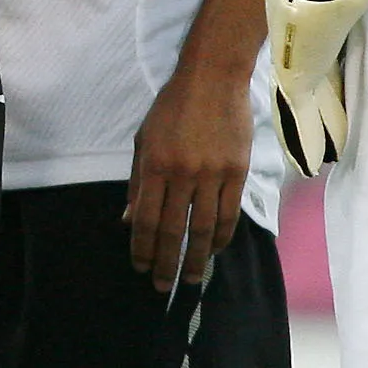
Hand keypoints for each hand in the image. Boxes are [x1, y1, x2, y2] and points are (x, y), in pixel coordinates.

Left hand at [125, 61, 253, 291]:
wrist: (212, 79)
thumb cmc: (171, 109)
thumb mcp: (143, 140)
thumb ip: (137, 182)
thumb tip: (130, 221)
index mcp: (155, 166)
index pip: (146, 219)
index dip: (142, 248)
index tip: (140, 268)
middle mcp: (182, 174)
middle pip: (174, 230)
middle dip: (167, 263)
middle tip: (163, 288)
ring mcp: (212, 174)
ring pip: (204, 228)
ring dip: (195, 258)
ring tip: (190, 279)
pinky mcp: (237, 172)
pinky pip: (229, 213)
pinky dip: (221, 237)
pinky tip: (213, 250)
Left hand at [265, 0, 367, 173]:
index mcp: (327, 27)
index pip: (332, 63)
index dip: (334, 86)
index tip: (340, 107)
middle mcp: (309, 46)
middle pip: (315, 89)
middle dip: (320, 116)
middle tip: (325, 148)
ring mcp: (297, 60)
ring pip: (304, 107)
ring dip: (310, 134)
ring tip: (314, 165)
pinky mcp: (294, 73)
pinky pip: (296, 114)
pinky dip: (301, 139)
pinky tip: (304, 164)